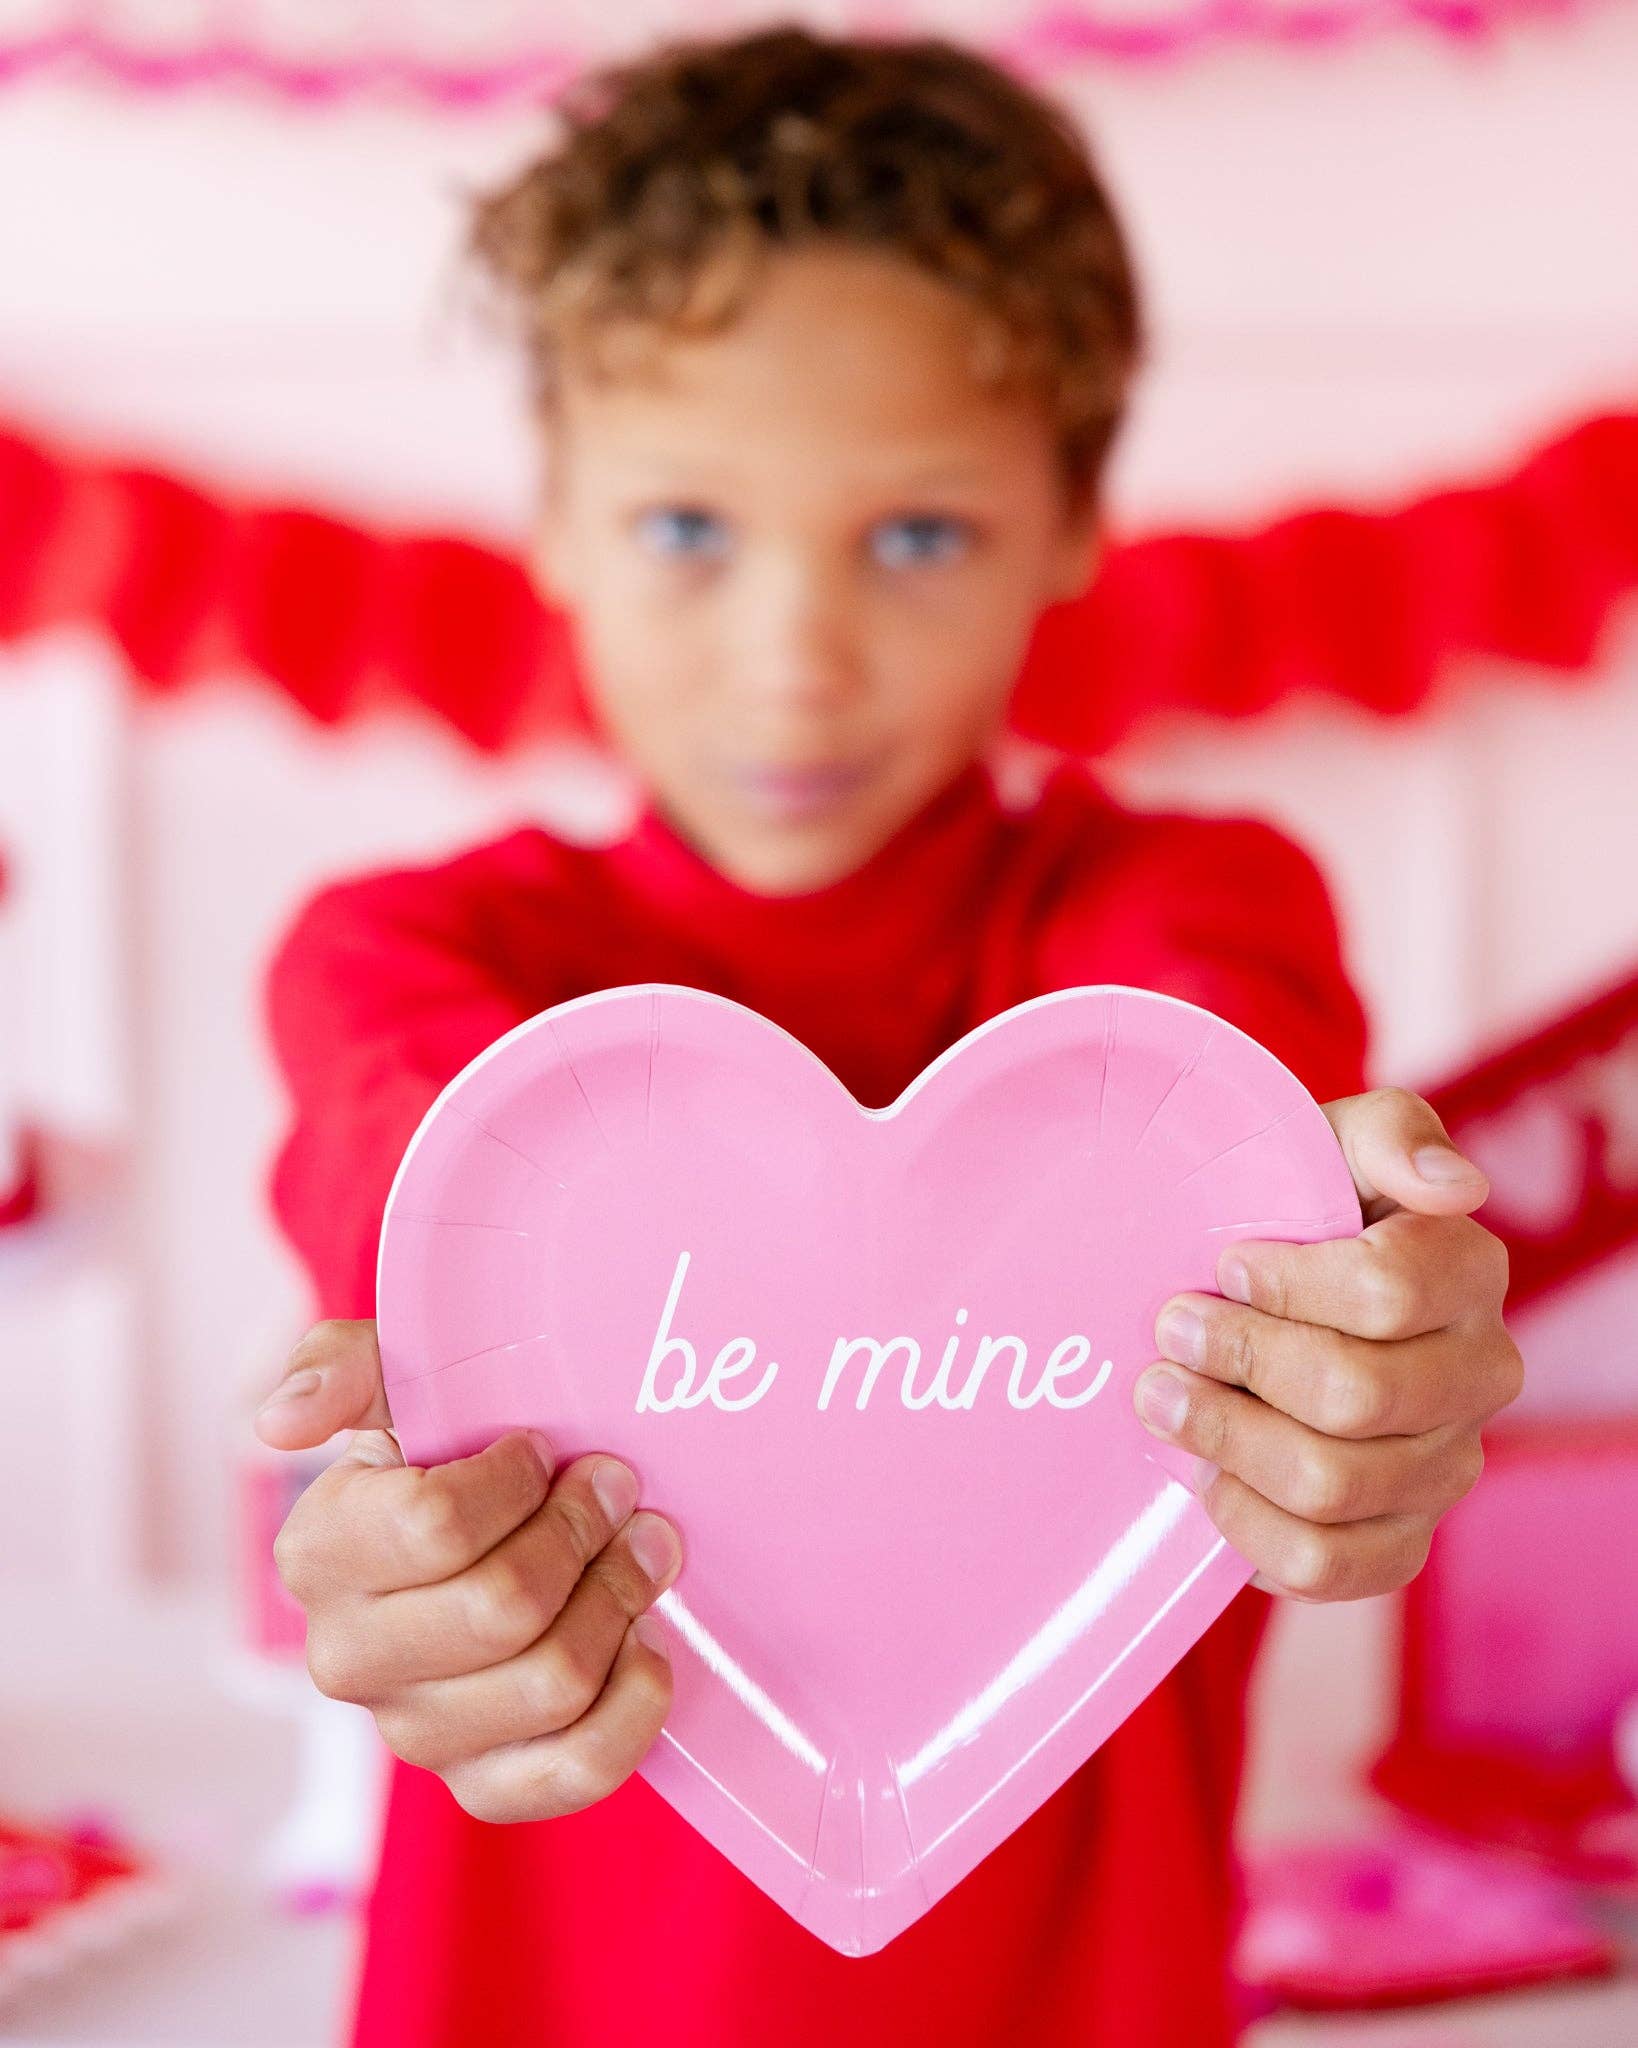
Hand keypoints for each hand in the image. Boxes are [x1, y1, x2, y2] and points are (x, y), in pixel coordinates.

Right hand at [254, 1320, 681, 1820]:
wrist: (500, 1529)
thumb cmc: (451, 1443)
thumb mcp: (399, 1377)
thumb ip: (341, 1367)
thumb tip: (280, 1422)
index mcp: (319, 1552)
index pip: (435, 1526)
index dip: (518, 1481)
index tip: (543, 1448)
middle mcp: (347, 1657)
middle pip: (503, 1607)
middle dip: (582, 1535)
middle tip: (619, 1491)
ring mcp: (413, 1734)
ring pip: (551, 1682)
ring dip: (619, 1601)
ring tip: (640, 1552)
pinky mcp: (482, 1785)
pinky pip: (576, 1771)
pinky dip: (633, 1703)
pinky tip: (641, 1643)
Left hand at [1132, 1087, 1523, 1600]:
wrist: (1253, 1290)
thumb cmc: (1292, 1208)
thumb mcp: (1327, 1143)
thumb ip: (1391, 1134)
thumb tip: (1452, 1186)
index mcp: (1468, 1271)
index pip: (1391, 1291)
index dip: (1290, 1284)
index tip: (1225, 1264)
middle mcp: (1477, 1375)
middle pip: (1355, 1394)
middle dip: (1240, 1359)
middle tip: (1169, 1330)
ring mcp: (1443, 1467)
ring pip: (1333, 1484)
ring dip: (1226, 1438)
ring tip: (1163, 1398)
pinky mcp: (1399, 1540)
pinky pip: (1328, 1566)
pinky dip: (1247, 1524)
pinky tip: (1204, 1475)